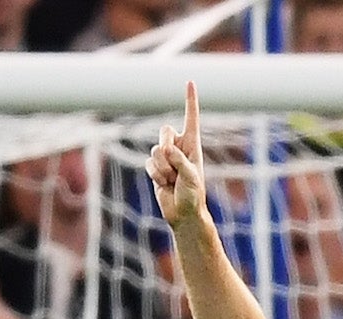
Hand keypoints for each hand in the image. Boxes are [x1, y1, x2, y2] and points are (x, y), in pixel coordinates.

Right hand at [146, 82, 208, 230]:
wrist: (183, 213)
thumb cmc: (194, 195)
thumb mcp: (191, 176)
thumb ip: (179, 160)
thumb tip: (165, 149)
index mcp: (192, 145)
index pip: (190, 118)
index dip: (190, 101)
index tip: (190, 82)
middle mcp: (178, 147)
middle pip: (164, 131)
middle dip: (166, 148)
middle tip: (174, 166)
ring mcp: (165, 157)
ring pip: (155, 150)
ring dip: (163, 168)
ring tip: (173, 181)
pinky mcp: (155, 167)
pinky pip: (148, 164)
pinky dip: (156, 175)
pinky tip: (164, 184)